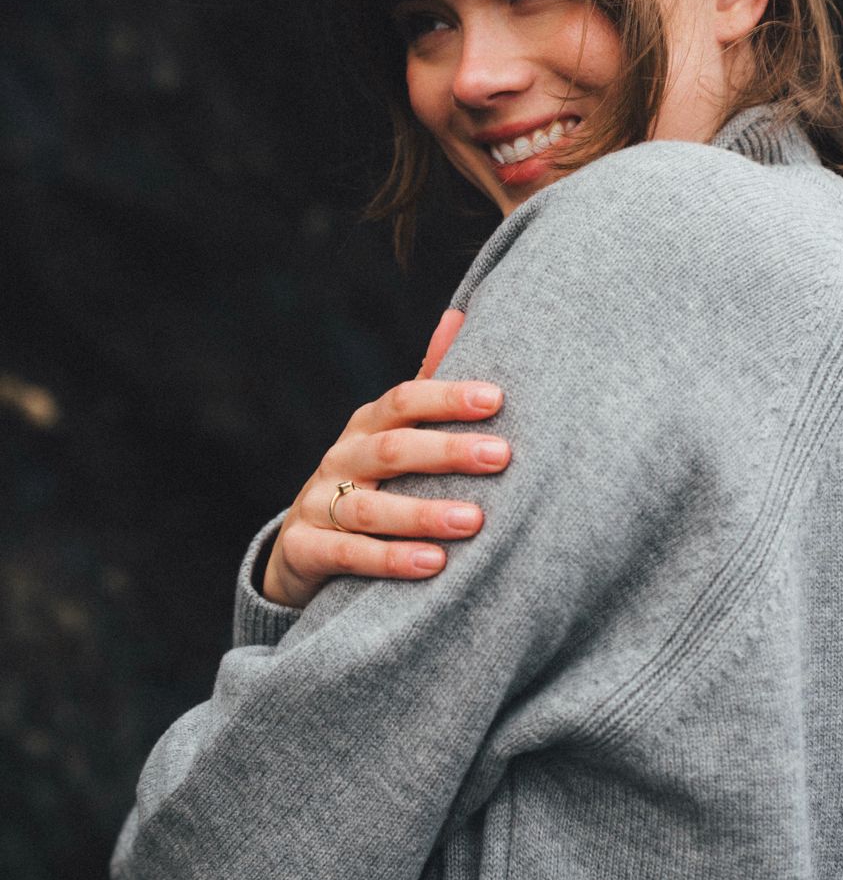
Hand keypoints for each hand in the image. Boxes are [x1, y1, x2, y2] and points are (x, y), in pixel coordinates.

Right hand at [262, 311, 510, 608]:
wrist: (304, 552)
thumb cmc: (372, 485)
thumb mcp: (395, 437)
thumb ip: (428, 388)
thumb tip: (459, 315)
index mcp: (368, 426)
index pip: (403, 400)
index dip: (446, 397)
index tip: (497, 399)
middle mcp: (341, 458)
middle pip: (391, 449)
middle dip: (447, 452)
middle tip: (501, 457)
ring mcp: (318, 504)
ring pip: (370, 508)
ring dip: (423, 513)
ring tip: (474, 520)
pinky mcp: (304, 549)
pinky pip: (348, 554)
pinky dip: (390, 560)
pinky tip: (433, 564)